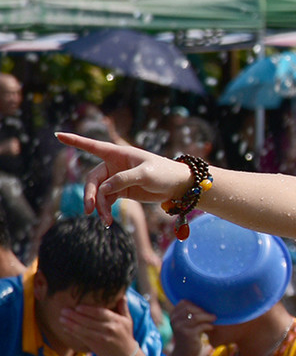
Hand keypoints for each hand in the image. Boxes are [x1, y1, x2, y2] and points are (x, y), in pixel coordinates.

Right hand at [55, 132, 191, 223]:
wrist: (178, 186)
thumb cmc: (164, 173)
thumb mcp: (145, 174)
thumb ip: (124, 179)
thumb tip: (104, 189)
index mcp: (117, 153)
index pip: (92, 146)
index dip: (75, 141)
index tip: (57, 135)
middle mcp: (113, 165)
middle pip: (93, 179)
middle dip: (91, 194)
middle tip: (91, 209)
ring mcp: (116, 179)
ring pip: (99, 193)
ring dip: (100, 206)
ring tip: (105, 220)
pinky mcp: (121, 191)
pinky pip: (107, 200)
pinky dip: (106, 209)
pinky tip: (107, 220)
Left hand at [59, 294, 137, 355]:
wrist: (126, 354)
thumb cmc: (125, 335)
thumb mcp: (127, 320)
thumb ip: (123, 307)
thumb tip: (122, 295)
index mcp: (116, 320)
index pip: (100, 313)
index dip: (87, 310)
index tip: (77, 306)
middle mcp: (109, 329)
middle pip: (89, 321)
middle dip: (74, 315)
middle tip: (64, 310)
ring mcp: (102, 338)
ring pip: (83, 329)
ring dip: (71, 324)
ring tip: (61, 318)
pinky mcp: (96, 345)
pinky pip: (82, 337)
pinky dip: (73, 333)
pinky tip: (65, 329)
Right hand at [168, 301, 214, 355]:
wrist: (185, 354)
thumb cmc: (189, 336)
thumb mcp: (187, 323)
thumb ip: (190, 313)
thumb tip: (206, 300)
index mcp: (173, 316)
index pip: (184, 302)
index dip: (195, 304)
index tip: (203, 309)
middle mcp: (174, 321)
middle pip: (190, 308)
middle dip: (202, 310)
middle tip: (211, 315)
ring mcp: (180, 328)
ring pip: (196, 317)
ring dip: (208, 317)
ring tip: (214, 319)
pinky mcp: (188, 335)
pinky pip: (201, 326)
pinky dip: (208, 326)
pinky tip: (211, 328)